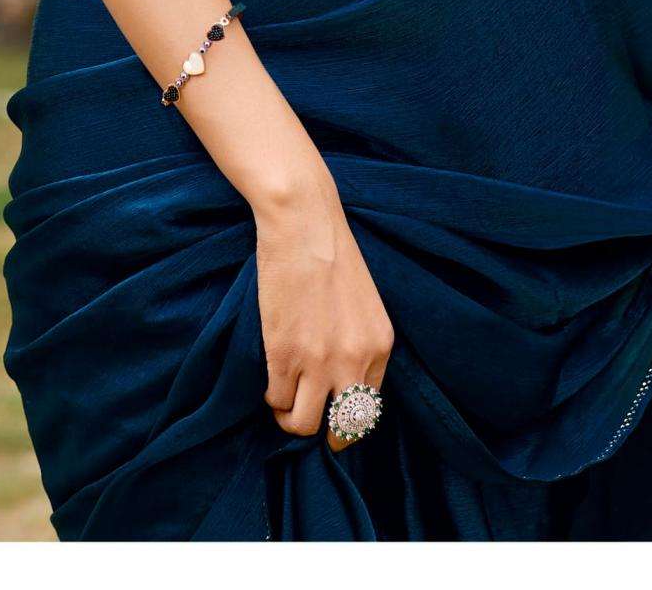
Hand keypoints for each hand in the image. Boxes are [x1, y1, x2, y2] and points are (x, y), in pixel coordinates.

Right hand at [254, 168, 394, 453]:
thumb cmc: (331, 254)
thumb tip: (342, 384)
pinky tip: (271, 376)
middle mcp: (354, 360)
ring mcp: (317, 360)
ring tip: (284, 397)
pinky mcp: (283, 354)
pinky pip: (276, 400)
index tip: (330, 409)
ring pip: (303, 424)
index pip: (368, 411)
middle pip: (341, 429)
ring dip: (290, 416)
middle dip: (323, 428)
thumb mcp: (364, 305)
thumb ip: (360, 345)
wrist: (304, 221)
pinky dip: (271, 396)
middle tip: (305, 411)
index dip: (345, 418)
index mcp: (379, 345)